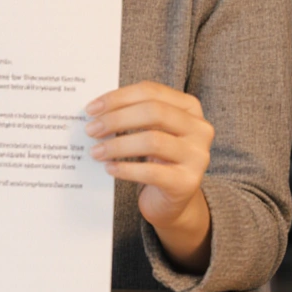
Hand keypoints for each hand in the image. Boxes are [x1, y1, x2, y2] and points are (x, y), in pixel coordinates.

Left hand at [85, 81, 213, 269]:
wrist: (171, 199)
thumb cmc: (156, 157)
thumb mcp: (149, 130)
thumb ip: (132, 114)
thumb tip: (96, 110)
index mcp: (189, 107)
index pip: (150, 91)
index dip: (118, 97)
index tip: (91, 108)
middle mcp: (199, 128)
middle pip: (153, 112)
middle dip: (116, 119)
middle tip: (91, 129)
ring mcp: (197, 156)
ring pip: (152, 141)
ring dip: (117, 145)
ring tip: (96, 151)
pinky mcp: (187, 182)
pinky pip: (152, 172)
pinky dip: (126, 169)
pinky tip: (109, 168)